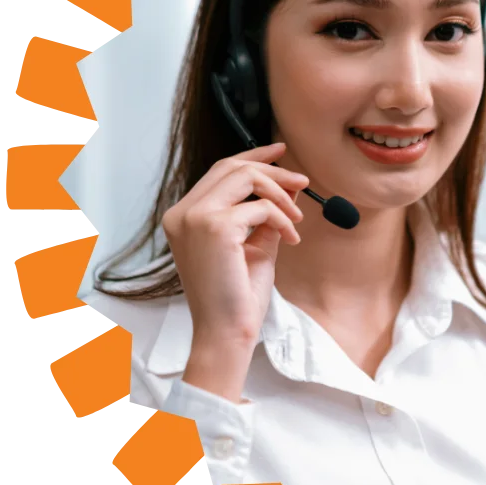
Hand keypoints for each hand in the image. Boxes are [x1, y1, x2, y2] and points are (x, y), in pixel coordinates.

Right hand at [161, 142, 308, 390]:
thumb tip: (291, 185)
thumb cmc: (237, 296)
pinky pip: (261, 207)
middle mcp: (182, 213)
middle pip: (232, 166)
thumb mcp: (255, 245)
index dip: (253, 156)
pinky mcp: (214, 227)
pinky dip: (283, 219)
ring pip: (245, 177)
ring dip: (280, 192)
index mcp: (183, 217)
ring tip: (297, 218)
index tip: (281, 152)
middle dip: (273, 169)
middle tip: (303, 181)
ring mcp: (194, 217)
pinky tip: (291, 239)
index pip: (219, 171)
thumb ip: (266, 214)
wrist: (226, 332)